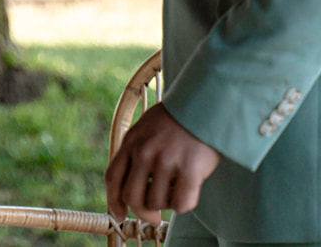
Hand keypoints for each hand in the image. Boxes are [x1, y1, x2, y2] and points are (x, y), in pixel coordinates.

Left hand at [105, 103, 220, 222]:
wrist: (208, 103)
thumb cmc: (179, 119)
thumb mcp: (147, 127)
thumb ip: (136, 152)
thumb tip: (131, 191)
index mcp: (132, 140)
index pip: (113, 178)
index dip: (113, 202)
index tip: (120, 215)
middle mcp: (145, 151)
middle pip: (131, 197)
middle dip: (142, 211)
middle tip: (154, 216)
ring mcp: (166, 160)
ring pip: (156, 203)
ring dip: (166, 202)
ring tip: (177, 187)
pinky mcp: (189, 170)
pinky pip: (180, 204)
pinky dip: (184, 204)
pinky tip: (190, 191)